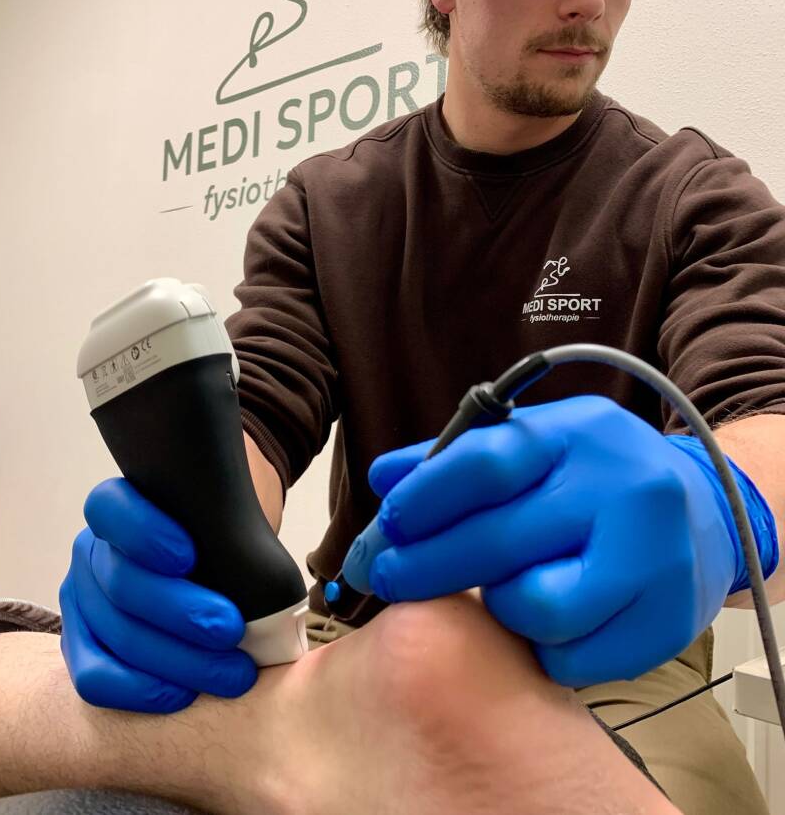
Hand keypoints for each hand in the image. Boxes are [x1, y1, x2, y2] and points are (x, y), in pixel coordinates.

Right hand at [59, 478, 257, 712]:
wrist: (213, 563)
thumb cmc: (222, 533)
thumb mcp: (226, 515)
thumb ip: (228, 526)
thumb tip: (262, 571)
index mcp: (118, 506)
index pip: (111, 509)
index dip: (143, 534)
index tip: (190, 556)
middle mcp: (92, 550)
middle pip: (122, 583)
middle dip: (180, 613)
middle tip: (232, 630)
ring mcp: (82, 599)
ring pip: (115, 635)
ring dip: (177, 661)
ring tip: (232, 673)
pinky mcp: (83, 646)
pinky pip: (95, 677)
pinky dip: (140, 690)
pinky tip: (184, 694)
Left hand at [366, 395, 736, 686]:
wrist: (704, 511)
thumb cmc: (596, 476)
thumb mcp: (537, 443)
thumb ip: (460, 459)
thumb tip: (385, 478)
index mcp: (580, 433)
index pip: (485, 462)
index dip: (425, 498)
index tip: (389, 526)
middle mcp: (623, 488)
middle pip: (500, 540)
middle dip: (425, 566)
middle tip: (387, 579)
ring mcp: (653, 557)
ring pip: (537, 606)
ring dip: (499, 607)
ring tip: (501, 590)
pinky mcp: (667, 620)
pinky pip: (574, 655)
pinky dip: (543, 646)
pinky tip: (546, 622)